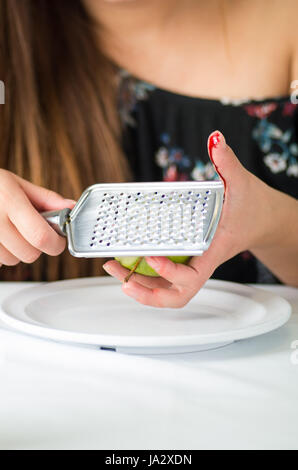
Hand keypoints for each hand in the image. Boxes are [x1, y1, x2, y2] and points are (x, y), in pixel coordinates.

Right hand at [0, 169, 75, 266]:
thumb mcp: (16, 183)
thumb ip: (46, 198)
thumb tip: (71, 207)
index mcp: (10, 201)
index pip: (40, 236)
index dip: (55, 243)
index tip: (58, 240)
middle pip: (29, 254)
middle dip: (37, 247)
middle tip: (32, 233)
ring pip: (12, 261)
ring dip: (17, 251)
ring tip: (9, 232)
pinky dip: (2, 253)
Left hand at [103, 131, 280, 306]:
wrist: (262, 220)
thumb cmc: (252, 206)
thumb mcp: (241, 181)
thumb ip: (227, 161)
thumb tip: (215, 138)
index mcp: (213, 250)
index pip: (192, 276)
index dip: (170, 273)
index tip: (152, 256)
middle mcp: (202, 263)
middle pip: (176, 294)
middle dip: (148, 293)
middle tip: (122, 279)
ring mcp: (194, 264)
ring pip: (167, 289)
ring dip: (139, 285)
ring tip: (113, 267)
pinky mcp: (188, 259)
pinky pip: (165, 276)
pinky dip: (145, 274)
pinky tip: (127, 260)